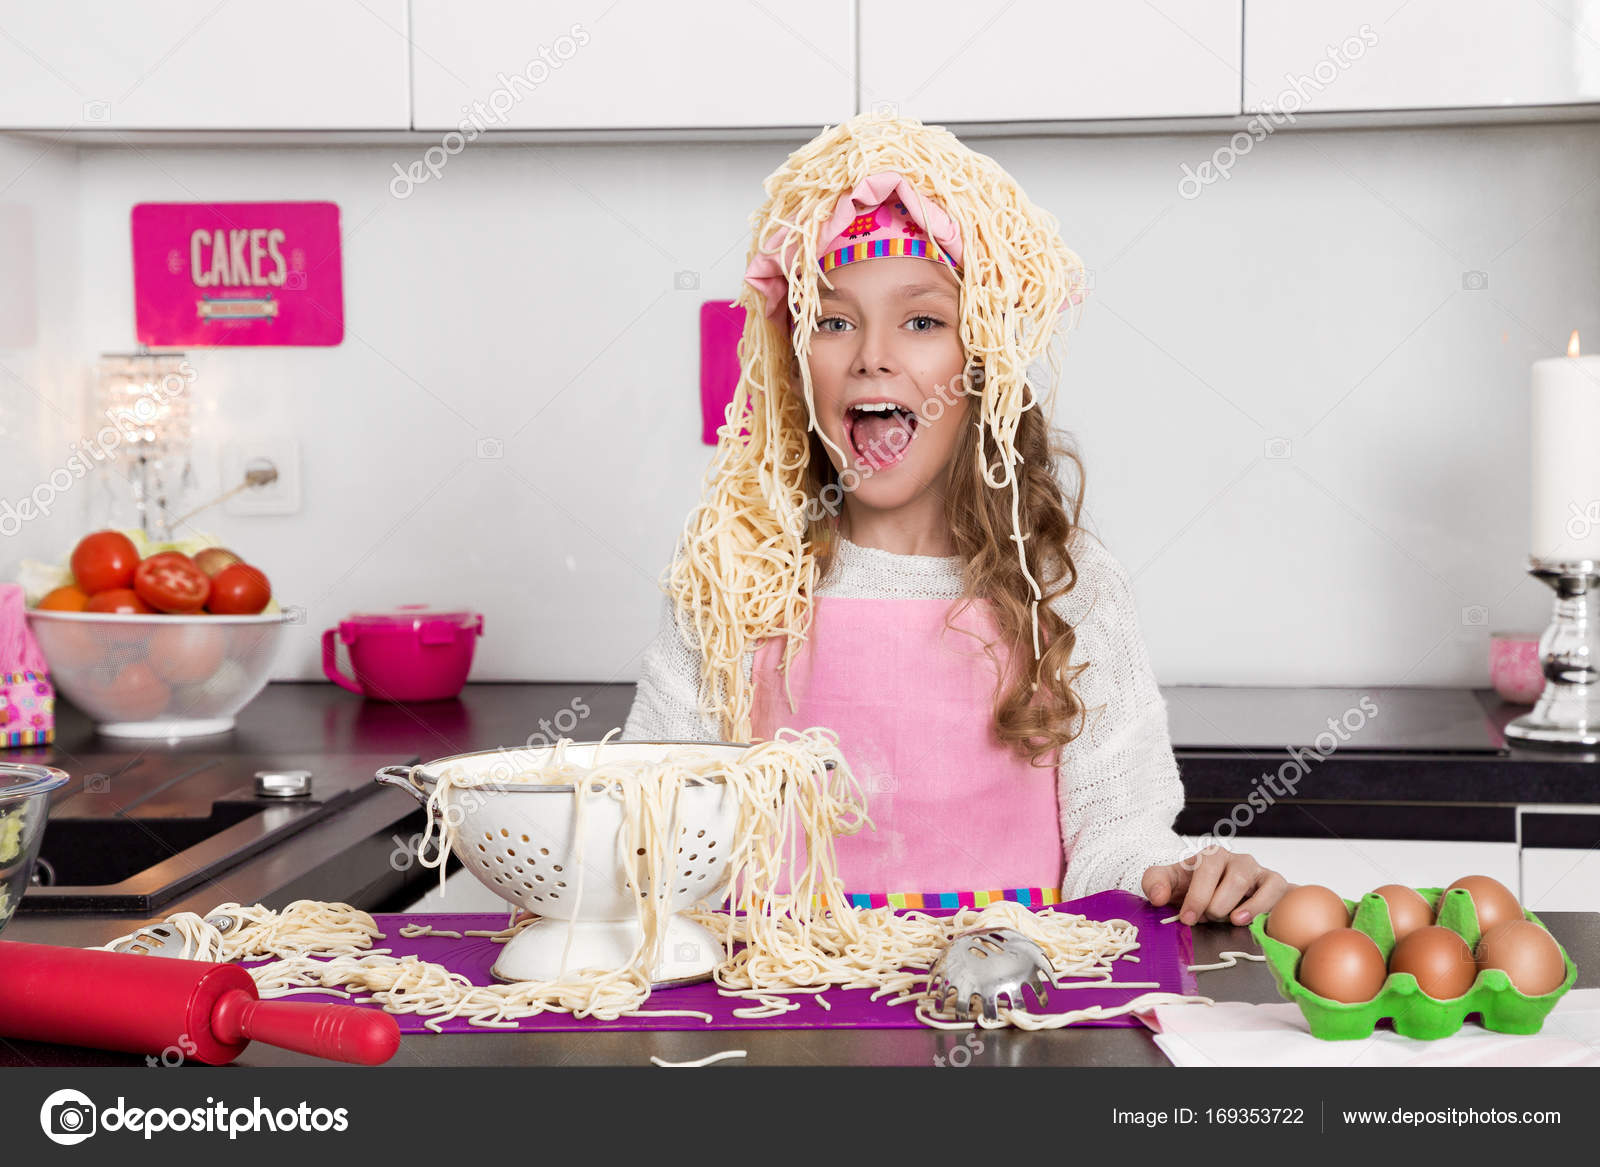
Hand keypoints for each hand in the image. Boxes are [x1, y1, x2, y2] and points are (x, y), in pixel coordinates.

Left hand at [1142, 848, 1286, 926]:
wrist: (1230, 904)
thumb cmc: (1199, 893)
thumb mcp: (1173, 886)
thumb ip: (1155, 884)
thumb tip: (1157, 897)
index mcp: (1208, 856)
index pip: (1203, 869)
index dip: (1195, 896)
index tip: (1187, 918)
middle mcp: (1233, 859)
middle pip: (1226, 876)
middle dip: (1213, 903)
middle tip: (1206, 919)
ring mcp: (1255, 870)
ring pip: (1244, 882)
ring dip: (1232, 906)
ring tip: (1225, 919)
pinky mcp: (1274, 883)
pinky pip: (1273, 890)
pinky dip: (1259, 906)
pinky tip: (1245, 919)